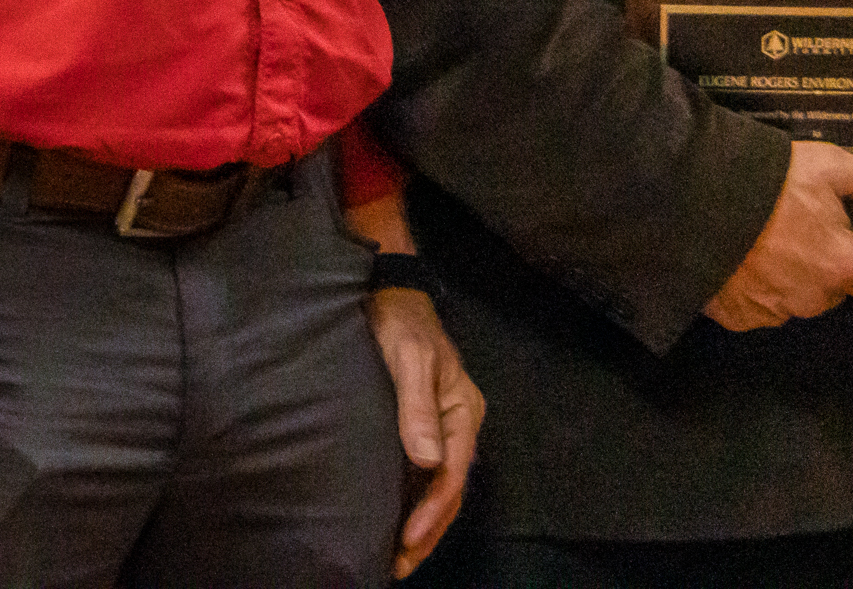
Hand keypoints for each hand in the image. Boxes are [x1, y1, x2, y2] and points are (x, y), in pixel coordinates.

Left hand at [365, 282, 483, 577]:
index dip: (431, 511)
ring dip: (422, 524)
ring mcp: (441, 428)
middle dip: (428, 530)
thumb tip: (427, 460)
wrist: (388, 292)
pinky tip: (393, 521)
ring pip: (438, 487)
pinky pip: (423, 475)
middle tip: (401, 565)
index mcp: (464, 411)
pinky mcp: (420, 426)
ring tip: (398, 557)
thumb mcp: (410, 357)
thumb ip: (417, 406)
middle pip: (450, 489)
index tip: (406, 540)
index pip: (453, 473)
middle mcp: (457, 424)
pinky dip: (412, 503)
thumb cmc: (399, 322)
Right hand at [704, 141, 852, 332]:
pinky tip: (737, 256)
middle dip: (825, 267)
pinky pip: (755, 308)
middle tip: (801, 228)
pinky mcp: (735, 316)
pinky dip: (751, 288)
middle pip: (834, 290)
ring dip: (788, 278)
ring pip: (795, 299)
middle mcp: (811, 297)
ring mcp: (771, 311)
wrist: (693, 197)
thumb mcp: (829, 166)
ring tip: (762, 238)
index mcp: (841, 265)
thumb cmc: (767, 181)